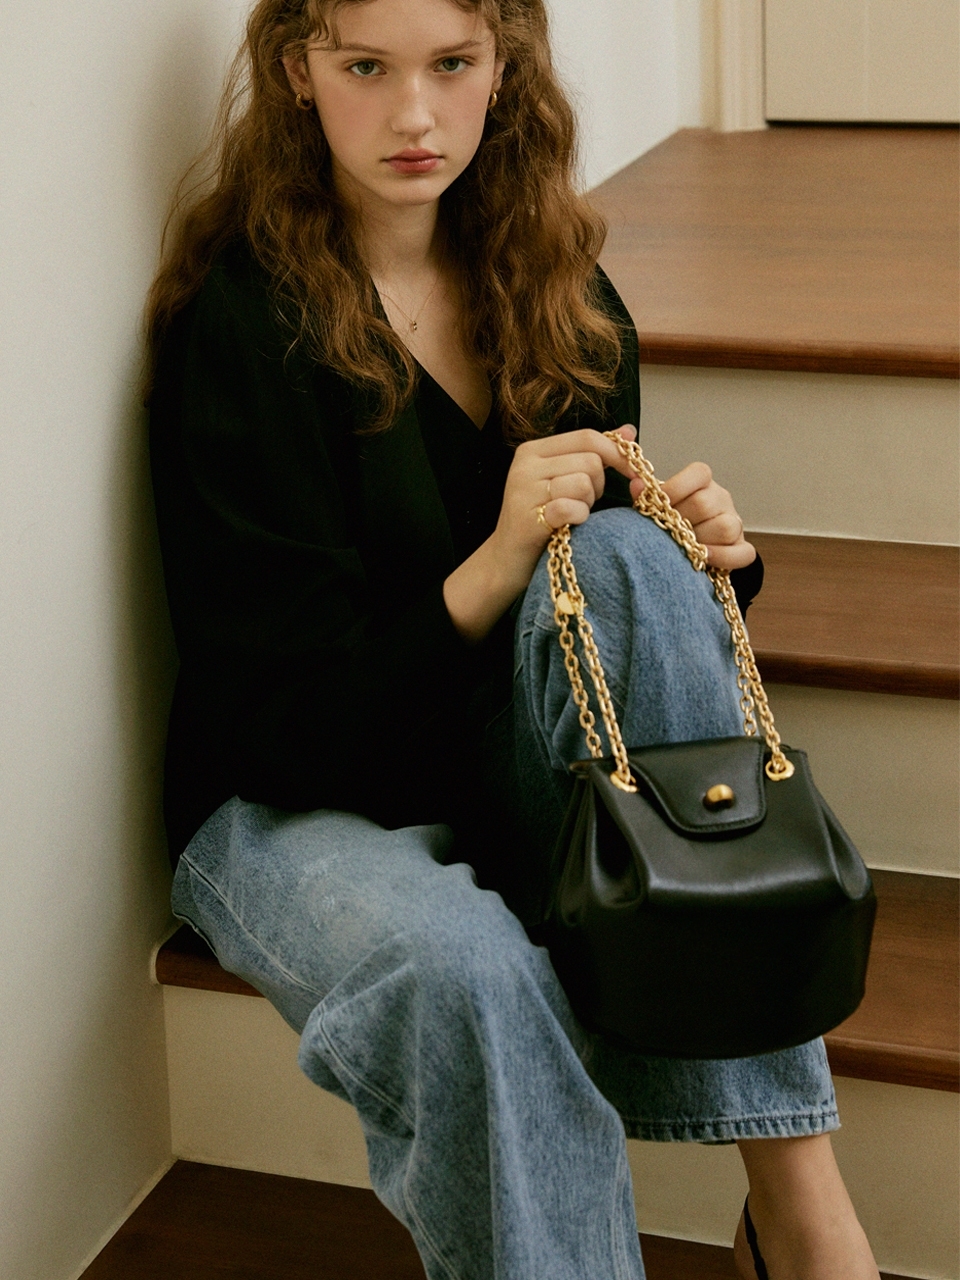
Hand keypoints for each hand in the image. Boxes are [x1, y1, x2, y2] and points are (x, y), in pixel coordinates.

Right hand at [443, 425, 638, 640]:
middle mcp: (526, 465)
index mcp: (533, 450)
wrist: (506, 561)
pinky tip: (569, 525)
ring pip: (585, 483)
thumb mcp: (563, 480)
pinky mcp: (529, 517)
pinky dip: (579, 518)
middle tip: (584, 503)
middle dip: (599, 485)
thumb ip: (593, 454)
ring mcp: (524, 490)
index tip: (633, 472)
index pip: (587, 437)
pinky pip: (573, 508)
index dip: (617, 453)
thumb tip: (628, 431)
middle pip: (590, 461)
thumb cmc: (540, 520)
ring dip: (588, 504)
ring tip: (572, 515)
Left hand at [631, 461, 754, 569]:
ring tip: (683, 547)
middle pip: (704, 504)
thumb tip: (636, 486)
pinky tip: (704, 558)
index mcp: (704, 483)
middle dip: (681, 521)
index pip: (699, 473)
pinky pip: (743, 553)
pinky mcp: (741, 548)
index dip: (675, 487)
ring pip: (725, 526)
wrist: (689, 547)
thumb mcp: (660, 506)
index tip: (657, 503)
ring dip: (700, 540)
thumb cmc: (672, 522)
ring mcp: (735, 523)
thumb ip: (648, 497)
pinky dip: (723, 557)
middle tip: (667, 531)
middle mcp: (722, 499)